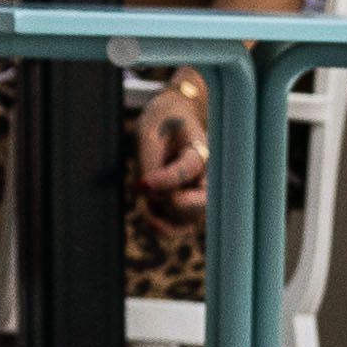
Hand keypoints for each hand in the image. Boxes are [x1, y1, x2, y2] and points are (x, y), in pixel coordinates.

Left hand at [129, 79, 210, 213]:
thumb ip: (149, 162)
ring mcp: (196, 193)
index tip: (141, 184)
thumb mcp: (150, 133)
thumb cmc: (161, 122)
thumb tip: (146, 194)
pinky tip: (149, 220)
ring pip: (186, 221)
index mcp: (201, 152)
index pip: (188, 170)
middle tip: (148, 192)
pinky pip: (178, 226)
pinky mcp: (185, 203)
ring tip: (147, 213)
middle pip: (196, 204)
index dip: (165, 180)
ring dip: (164, 218)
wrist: (171, 119)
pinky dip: (163, 227)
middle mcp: (205, 177)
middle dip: (170, 203)